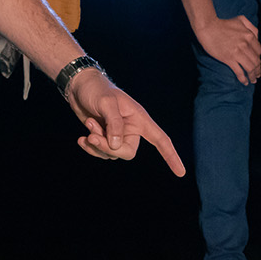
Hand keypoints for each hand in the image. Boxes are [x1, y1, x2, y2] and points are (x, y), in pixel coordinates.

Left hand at [65, 70, 186, 175]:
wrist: (79, 86)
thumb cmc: (96, 89)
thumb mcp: (106, 103)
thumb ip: (114, 124)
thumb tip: (117, 146)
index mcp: (139, 119)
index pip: (160, 139)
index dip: (171, 156)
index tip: (180, 173)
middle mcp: (131, 129)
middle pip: (128, 152)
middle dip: (109, 148)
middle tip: (92, 137)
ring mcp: (117, 134)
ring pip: (112, 153)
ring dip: (97, 143)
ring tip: (89, 124)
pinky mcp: (104, 137)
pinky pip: (101, 152)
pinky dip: (91, 147)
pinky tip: (82, 139)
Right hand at [195, 14, 260, 85]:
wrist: (208, 26)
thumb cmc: (223, 23)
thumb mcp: (241, 20)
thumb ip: (251, 27)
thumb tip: (257, 37)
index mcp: (250, 36)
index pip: (259, 51)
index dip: (258, 59)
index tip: (257, 63)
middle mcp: (246, 45)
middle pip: (256, 61)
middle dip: (258, 70)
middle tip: (257, 75)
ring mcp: (237, 52)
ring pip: (250, 68)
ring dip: (253, 76)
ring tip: (253, 80)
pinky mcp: (229, 59)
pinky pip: (239, 71)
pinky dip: (243, 78)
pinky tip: (245, 82)